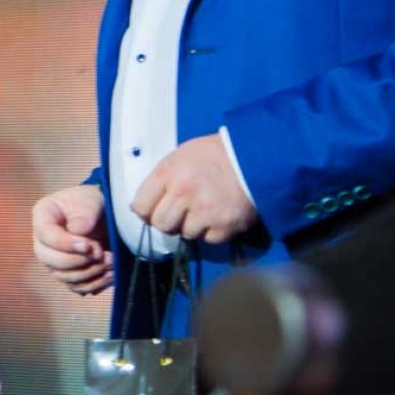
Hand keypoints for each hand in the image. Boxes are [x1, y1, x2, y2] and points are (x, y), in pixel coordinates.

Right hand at [33, 184, 111, 295]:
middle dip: (80, 261)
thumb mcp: (89, 202)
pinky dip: (94, 284)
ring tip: (111, 262)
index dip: (66, 244)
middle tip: (103, 255)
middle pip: (50, 260)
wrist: (101, 214)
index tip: (90, 246)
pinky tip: (110, 275)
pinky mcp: (67, 274)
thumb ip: (84, 217)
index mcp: (42, 217)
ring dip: (90, 273)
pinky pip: (76, 287)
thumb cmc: (91, 204)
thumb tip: (81, 238)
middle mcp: (42, 241)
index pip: (46, 235)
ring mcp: (53, 260)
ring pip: (63, 276)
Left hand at [130, 134, 257, 244]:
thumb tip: (141, 206)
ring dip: (192, 226)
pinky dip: (212, 231)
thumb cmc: (214, 155)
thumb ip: (161, 179)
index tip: (153, 211)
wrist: (254, 158)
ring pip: (185, 234)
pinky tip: (218, 214)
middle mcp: (183, 193)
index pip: (141, 206)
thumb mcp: (180, 156)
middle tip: (179, 212)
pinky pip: (208, 239)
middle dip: (168, 221)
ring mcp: (204, 211)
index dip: (146, 211)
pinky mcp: (224, 226)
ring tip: (204, 209)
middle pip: (160, 224)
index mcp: (168, 173)